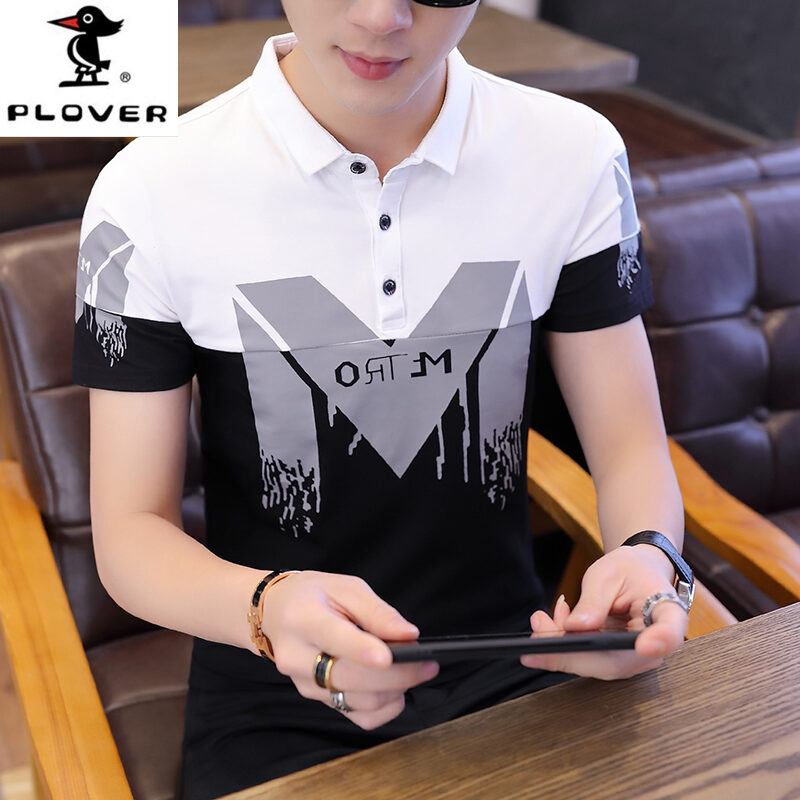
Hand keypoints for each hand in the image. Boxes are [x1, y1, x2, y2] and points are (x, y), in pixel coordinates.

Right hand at [260, 570, 438, 728]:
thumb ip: (377, 611)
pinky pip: (357, 717)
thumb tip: (409, 635)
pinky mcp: (317, 700)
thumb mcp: (345, 587)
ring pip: (358, 702)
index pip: (334, 639)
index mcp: (304, 619)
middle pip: (351, 677)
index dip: (363, 650)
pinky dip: (384, 708)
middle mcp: (298, 657)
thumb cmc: (314, 595)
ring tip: (413, 670)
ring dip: (395, 691)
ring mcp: (305, 685)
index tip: (390, 656)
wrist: (275, 613)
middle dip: (398, 675)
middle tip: (428, 664)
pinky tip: (395, 689)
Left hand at [520, 546, 687, 679]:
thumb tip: (577, 627)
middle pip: (618, 661)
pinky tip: (549, 622)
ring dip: (560, 648)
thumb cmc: (628, 570)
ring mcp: (635, 656)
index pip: (670, 632)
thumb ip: (594, 601)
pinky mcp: (616, 659)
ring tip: (540, 620)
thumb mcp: (608, 574)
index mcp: (667, 613)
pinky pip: (587, 659)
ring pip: (596, 664)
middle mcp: (656, 643)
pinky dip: (562, 644)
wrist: (635, 573)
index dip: (660, 642)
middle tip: (539, 635)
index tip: (644, 646)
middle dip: (572, 653)